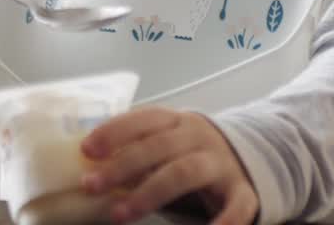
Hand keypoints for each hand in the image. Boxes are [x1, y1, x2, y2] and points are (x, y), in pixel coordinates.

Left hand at [80, 107, 258, 224]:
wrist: (246, 156)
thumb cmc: (189, 152)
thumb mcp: (166, 142)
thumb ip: (136, 149)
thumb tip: (90, 167)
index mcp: (176, 122)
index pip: (143, 119)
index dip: (114, 132)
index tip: (87, 151)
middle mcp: (199, 137)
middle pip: (159, 147)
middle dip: (122, 166)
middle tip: (91, 186)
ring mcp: (221, 163)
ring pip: (185, 172)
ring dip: (150, 193)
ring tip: (120, 214)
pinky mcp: (243, 190)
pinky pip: (237, 205)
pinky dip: (224, 221)